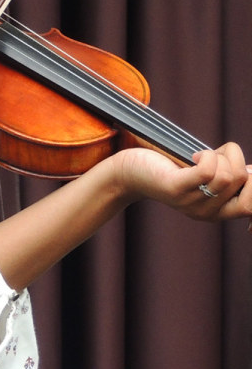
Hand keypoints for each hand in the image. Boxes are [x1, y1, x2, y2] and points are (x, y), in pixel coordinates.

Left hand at [112, 141, 251, 220]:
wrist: (129, 172)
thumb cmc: (169, 166)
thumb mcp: (204, 174)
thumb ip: (228, 175)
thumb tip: (251, 171)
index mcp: (219, 211)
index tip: (243, 168)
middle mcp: (209, 213)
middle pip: (244, 182)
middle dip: (236, 159)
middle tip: (216, 155)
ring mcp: (193, 203)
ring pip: (229, 175)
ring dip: (219, 154)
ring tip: (200, 155)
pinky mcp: (177, 189)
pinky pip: (209, 170)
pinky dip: (208, 155)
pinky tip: (193, 156)